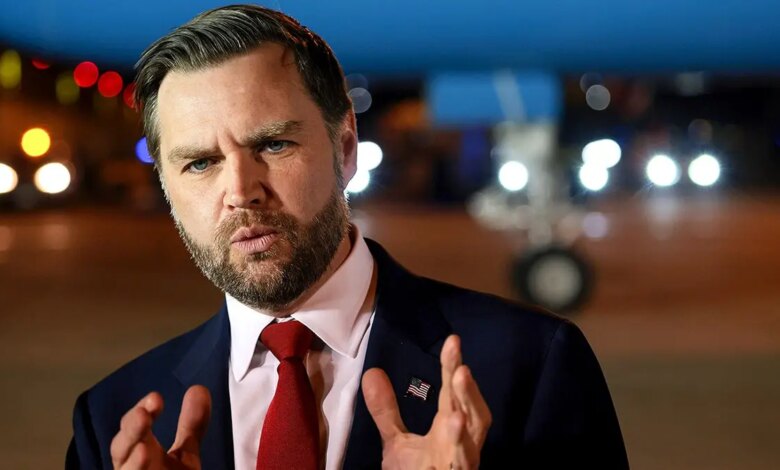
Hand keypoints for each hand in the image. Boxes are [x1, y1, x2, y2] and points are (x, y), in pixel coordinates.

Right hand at [110, 385, 210, 469]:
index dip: (141, 413)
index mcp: (138, 455)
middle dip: (131, 433)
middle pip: (121, 451)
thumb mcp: (184, 457)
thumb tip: (199, 388)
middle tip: (144, 415)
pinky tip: (144, 461)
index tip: (156, 398)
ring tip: (144, 452)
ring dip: (132, 465)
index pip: (133, 429)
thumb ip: (191, 426)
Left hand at [362, 335, 491, 469]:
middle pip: (473, 414)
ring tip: (459, 394)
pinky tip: (454, 425)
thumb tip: (372, 372)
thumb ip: (386, 410)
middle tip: (460, 366)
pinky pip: (459, 464)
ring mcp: (461, 464)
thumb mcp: (396, 443)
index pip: (454, 395)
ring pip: (472, 443)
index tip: (453, 341)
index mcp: (452, 430)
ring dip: (467, 419)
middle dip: (467, 390)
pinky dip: (459, 447)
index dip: (454, 369)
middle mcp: (464, 445)